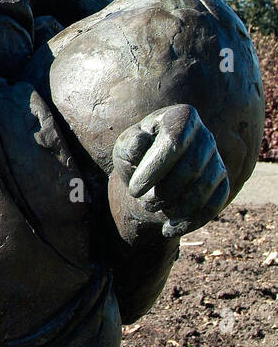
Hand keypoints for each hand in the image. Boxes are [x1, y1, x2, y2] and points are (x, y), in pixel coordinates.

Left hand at [110, 104, 228, 239]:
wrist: (147, 179)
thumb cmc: (134, 158)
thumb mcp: (124, 149)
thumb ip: (129, 145)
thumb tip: (140, 142)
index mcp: (180, 118)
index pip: (174, 142)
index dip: (154, 169)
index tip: (134, 189)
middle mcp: (204, 136)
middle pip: (191, 169)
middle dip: (164, 191)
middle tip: (144, 201)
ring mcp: (217, 159)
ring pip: (205, 189)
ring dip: (177, 207)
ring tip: (153, 209)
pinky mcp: (222, 183)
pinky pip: (215, 205)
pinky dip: (191, 221)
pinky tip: (168, 229)